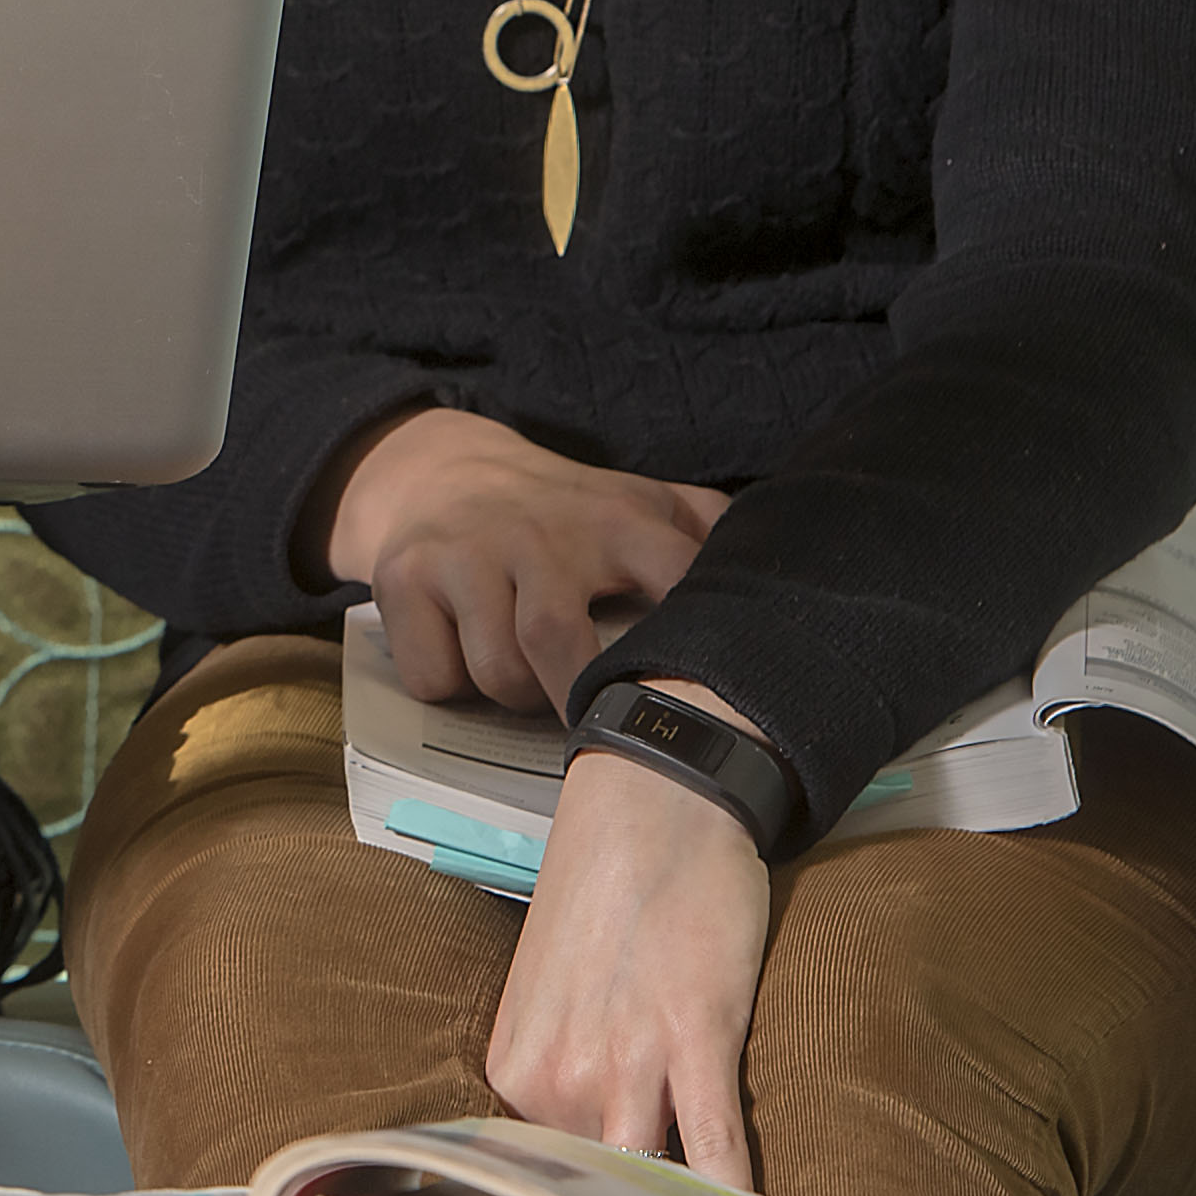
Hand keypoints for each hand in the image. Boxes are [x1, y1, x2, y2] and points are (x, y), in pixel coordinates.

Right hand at [328, 407, 728, 711]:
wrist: (437, 470)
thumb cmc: (558, 512)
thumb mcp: (635, 501)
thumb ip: (706, 530)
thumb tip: (791, 572)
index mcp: (613, 519)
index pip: (673, 575)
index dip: (693, 639)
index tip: (708, 692)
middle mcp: (537, 534)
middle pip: (554, 643)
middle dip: (572, 701)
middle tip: (591, 726)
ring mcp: (465, 555)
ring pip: (494, 670)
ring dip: (512, 695)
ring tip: (525, 678)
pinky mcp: (404, 579)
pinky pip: (433, 674)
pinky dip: (448, 685)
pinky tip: (461, 656)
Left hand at [481, 688, 780, 1184]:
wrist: (653, 801)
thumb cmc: (610, 898)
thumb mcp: (557, 994)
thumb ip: (568, 1078)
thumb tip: (593, 1157)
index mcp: (515, 1072)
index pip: (541, 1188)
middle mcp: (554, 1077)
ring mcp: (623, 1058)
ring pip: (647, 1189)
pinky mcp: (693, 1034)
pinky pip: (714, 1144)